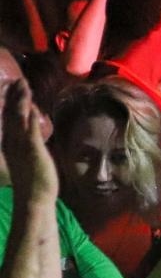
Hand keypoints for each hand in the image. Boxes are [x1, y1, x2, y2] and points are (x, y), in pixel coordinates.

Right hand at [1, 79, 56, 204]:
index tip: (15, 86)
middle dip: (14, 96)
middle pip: (11, 114)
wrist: (33, 199)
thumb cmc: (33, 180)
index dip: (11, 102)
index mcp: (10, 143)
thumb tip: (31, 129)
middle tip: (19, 79)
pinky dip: (29, 117)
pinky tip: (31, 105)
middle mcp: (12, 142)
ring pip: (19, 118)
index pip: (9, 118)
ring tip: (24, 84)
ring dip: (21, 100)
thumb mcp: (28, 156)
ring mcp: (21, 146)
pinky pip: (30, 131)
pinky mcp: (33, 151)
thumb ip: (28, 142)